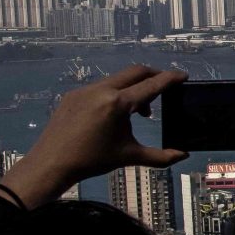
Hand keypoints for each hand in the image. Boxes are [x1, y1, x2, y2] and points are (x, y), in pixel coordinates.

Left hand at [0, 64, 185, 206]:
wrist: (52, 163)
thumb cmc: (92, 161)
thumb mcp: (129, 156)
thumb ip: (160, 157)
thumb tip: (182, 155)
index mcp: (118, 104)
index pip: (151, 85)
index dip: (170, 79)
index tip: (183, 76)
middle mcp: (102, 90)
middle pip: (135, 71)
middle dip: (153, 76)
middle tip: (165, 86)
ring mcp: (85, 90)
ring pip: (117, 79)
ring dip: (133, 87)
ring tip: (140, 110)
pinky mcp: (73, 95)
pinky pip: (100, 87)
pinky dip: (115, 93)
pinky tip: (114, 113)